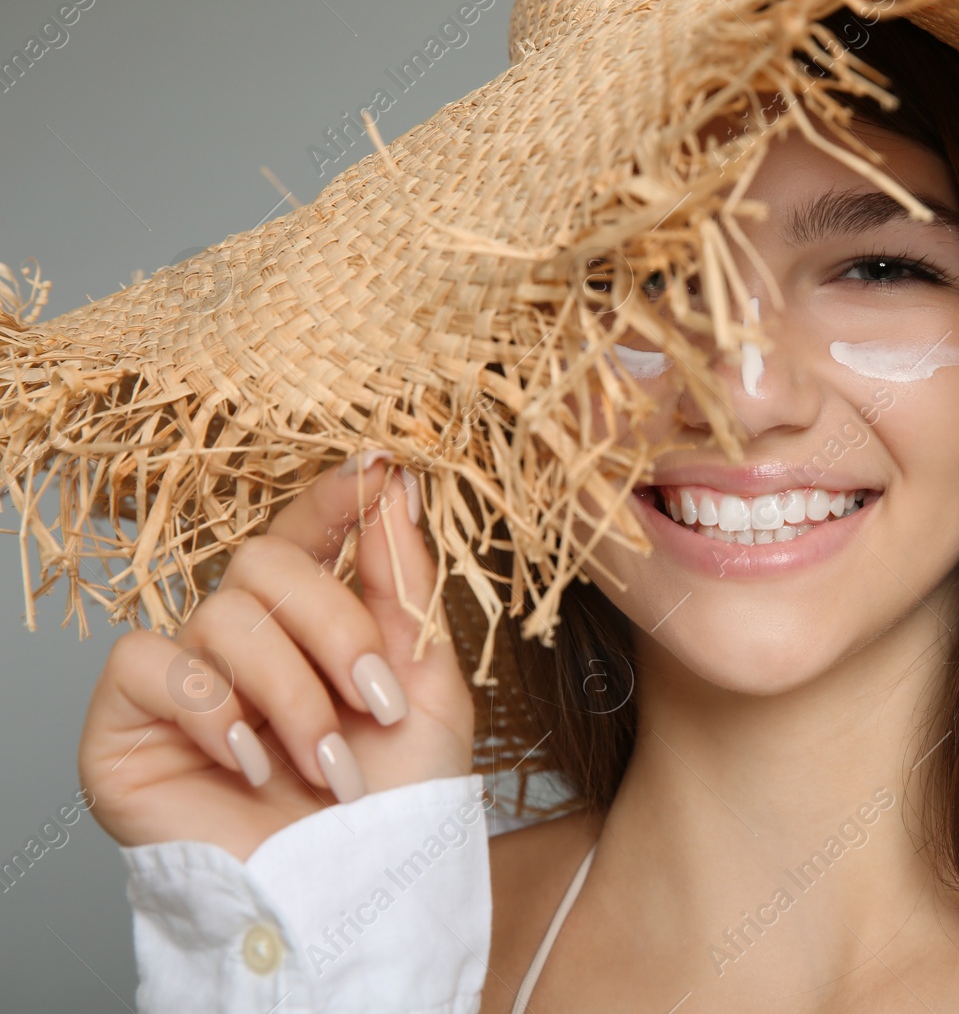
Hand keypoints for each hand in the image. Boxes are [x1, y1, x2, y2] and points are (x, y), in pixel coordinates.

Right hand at [78, 454, 475, 860]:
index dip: (334, 498)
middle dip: (336, 630)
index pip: (306, 532)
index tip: (377, 469)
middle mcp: (241, 638)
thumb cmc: (391, 802)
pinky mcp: (125, 724)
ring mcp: (181, 677)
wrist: (348, 897)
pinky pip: (149, 663)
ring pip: (222, 619)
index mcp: (310, 620)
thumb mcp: (427, 684)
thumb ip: (406, 585)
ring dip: (291, 695)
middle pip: (263, 563)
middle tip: (377, 701)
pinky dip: (212, 708)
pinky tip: (249, 761)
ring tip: (324, 764)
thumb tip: (397, 484)